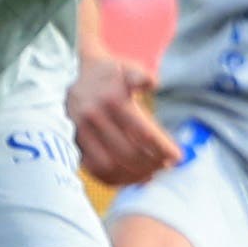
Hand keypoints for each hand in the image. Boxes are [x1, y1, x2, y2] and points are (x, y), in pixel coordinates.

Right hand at [65, 51, 173, 188]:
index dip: (163, 149)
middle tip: (165, 167)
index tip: (177, 157)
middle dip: (151, 164)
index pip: (144, 133)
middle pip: (128, 153)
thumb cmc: (106, 73)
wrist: (70, 72)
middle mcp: (94, 118)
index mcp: (112, 100)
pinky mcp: (73, 144)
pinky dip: (114, 180)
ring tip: (151, 175)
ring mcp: (81, 133)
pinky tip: (130, 179)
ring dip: (134, 176)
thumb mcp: (125, 67)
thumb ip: (140, 75)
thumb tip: (154, 83)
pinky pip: (94, 170)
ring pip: (110, 166)